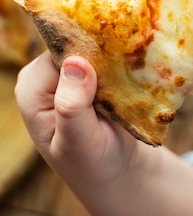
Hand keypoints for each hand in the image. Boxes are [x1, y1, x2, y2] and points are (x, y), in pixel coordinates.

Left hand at [15, 52, 143, 193]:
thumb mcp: (78, 141)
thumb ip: (72, 105)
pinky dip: (122, 60)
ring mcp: (68, 74)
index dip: (85, 50)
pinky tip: (136, 69)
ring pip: (93, 45)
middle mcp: (46, 77)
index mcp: (32, 90)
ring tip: (135, 64)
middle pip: (75, 43)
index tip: (112, 54)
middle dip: (102, 48)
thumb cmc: (92, 164)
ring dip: (115, 53)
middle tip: (129, 58)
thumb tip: (75, 63)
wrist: (116, 173)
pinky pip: (106, 54)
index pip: (58, 52)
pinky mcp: (89, 74)